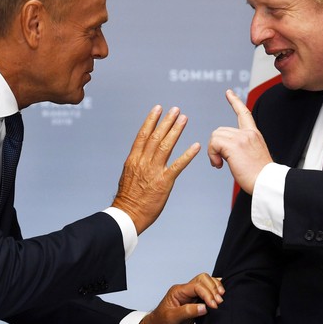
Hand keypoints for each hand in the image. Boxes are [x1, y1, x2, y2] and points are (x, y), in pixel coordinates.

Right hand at [112, 106, 199, 233]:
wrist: (127, 215)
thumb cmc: (128, 198)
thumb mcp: (128, 175)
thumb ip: (136, 163)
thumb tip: (141, 154)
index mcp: (133, 159)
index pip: (143, 135)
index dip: (151, 120)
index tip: (158, 108)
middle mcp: (143, 162)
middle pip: (156, 136)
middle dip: (167, 121)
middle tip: (176, 109)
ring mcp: (153, 171)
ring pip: (166, 146)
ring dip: (176, 131)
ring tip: (184, 119)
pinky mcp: (164, 182)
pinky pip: (178, 165)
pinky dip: (187, 155)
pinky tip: (196, 146)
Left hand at [135, 273, 224, 323]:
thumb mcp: (171, 318)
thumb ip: (187, 311)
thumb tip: (205, 307)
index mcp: (178, 292)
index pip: (197, 286)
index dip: (207, 294)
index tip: (214, 305)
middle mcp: (186, 292)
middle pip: (203, 280)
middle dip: (213, 289)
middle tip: (219, 302)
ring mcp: (191, 299)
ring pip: (207, 285)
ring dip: (216, 289)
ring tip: (222, 299)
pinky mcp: (196, 306)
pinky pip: (207, 296)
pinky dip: (215, 295)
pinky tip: (222, 297)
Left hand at [208, 90, 272, 193]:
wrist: (267, 183)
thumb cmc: (260, 176)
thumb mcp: (254, 155)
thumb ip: (242, 147)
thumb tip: (227, 152)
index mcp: (254, 134)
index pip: (244, 113)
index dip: (235, 102)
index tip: (229, 93)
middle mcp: (248, 133)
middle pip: (220, 130)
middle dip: (216, 146)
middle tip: (220, 161)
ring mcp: (241, 138)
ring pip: (215, 136)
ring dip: (213, 151)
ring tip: (220, 164)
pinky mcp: (234, 146)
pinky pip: (213, 144)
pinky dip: (212, 154)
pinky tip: (219, 165)